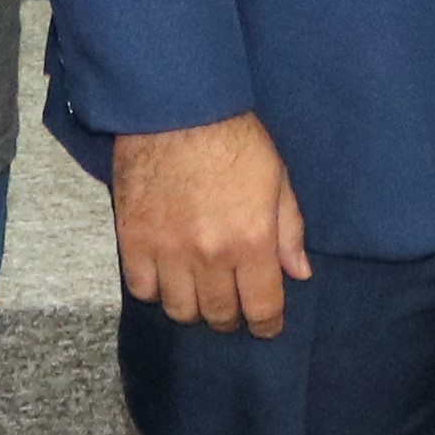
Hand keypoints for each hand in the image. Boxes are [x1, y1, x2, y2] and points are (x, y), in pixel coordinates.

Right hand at [113, 114, 311, 335]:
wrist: (176, 108)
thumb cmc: (233, 138)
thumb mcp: (277, 179)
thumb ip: (289, 231)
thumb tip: (299, 273)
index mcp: (252, 241)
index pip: (262, 308)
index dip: (267, 324)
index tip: (267, 325)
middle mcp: (210, 255)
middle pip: (220, 315)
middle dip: (231, 317)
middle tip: (233, 305)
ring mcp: (168, 251)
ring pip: (181, 310)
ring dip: (194, 308)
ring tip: (199, 293)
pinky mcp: (134, 240)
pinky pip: (142, 289)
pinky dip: (156, 290)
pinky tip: (166, 276)